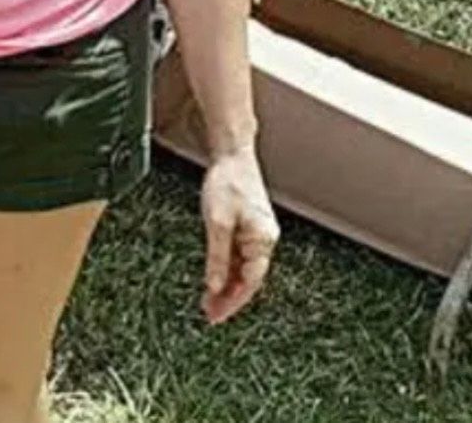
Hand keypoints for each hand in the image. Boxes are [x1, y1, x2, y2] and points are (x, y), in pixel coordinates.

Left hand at [200, 146, 278, 323]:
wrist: (232, 154)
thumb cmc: (228, 182)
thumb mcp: (217, 222)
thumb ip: (216, 257)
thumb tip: (214, 287)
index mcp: (263, 239)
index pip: (250, 282)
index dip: (233, 302)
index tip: (216, 316)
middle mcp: (264, 239)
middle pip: (247, 279)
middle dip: (228, 298)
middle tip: (209, 314)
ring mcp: (256, 234)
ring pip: (242, 269)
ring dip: (225, 285)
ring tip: (207, 302)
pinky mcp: (247, 228)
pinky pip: (237, 256)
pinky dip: (225, 268)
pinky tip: (213, 278)